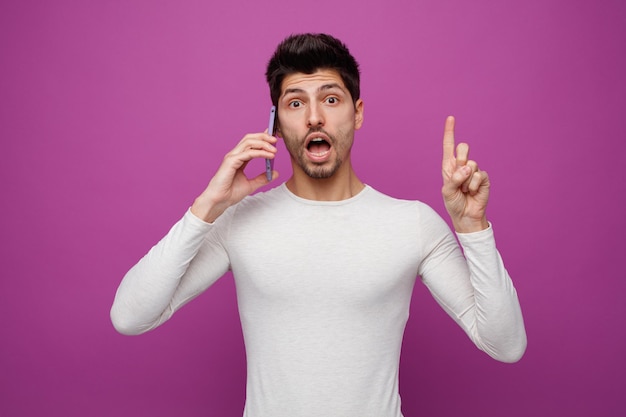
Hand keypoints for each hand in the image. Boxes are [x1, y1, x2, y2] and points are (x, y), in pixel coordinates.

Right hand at [191, 132, 277, 221]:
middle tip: (276, 139)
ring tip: (274, 149)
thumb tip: (275, 173)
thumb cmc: (230, 193)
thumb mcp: (251, 185)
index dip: (262, 139)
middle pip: (249, 139)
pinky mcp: (231, 161)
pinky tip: (269, 155)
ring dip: (263, 143)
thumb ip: (262, 178)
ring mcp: (232, 157)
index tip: (274, 138)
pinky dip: (260, 153)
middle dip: (263, 137)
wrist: (219, 201)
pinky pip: (248, 153)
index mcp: (238, 158)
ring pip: (249, 142)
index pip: (251, 144)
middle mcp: (234, 155)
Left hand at [441, 116, 489, 232]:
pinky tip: (472, 193)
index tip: (450, 117)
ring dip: (465, 180)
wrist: (465, 216)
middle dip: (460, 159)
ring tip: (464, 190)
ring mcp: (474, 170)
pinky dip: (472, 186)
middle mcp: (461, 165)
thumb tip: (469, 167)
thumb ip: (454, 178)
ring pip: (471, 163)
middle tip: (459, 176)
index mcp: (449, 166)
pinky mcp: (484, 178)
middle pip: (463, 148)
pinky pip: (478, 175)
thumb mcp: (447, 191)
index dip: (450, 132)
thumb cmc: (454, 203)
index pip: (449, 146)